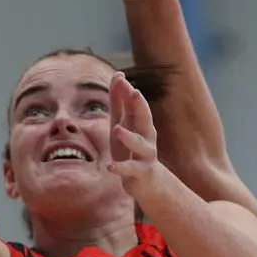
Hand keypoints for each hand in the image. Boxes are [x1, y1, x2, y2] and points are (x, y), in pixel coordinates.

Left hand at [106, 73, 162, 194]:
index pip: (136, 104)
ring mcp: (145, 155)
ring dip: (129, 136)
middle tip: (134, 93)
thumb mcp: (123, 123)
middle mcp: (147, 137)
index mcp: (141, 123)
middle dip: (141, 106)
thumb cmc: (131, 148)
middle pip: (145, 119)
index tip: (120, 77)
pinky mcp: (140, 172)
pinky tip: (110, 166)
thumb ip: (119, 102)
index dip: (129, 91)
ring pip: (139, 144)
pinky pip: (131, 169)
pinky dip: (120, 168)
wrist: (146, 181)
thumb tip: (118, 75)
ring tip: (116, 129)